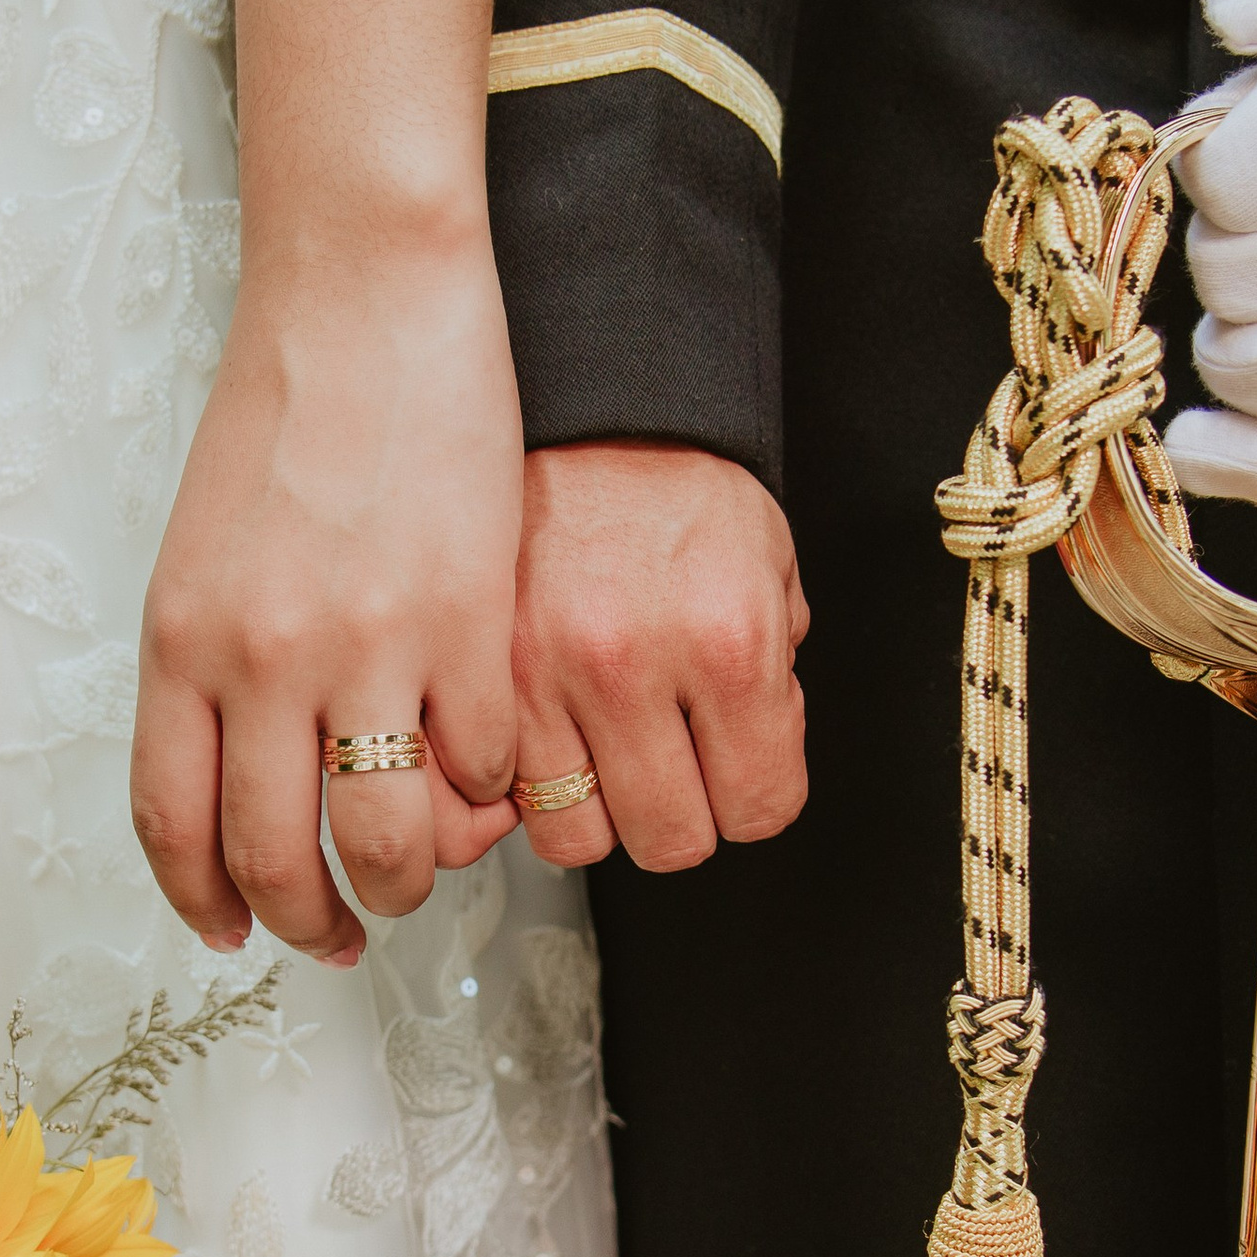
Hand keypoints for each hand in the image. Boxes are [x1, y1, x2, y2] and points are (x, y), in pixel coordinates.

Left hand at [130, 212, 522, 963]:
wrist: (363, 299)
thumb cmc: (285, 407)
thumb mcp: (203, 551)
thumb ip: (211, 663)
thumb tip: (243, 768)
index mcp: (181, 644)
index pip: (175, 823)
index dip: (206, 900)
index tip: (235, 929)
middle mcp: (260, 663)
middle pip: (274, 856)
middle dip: (310, 921)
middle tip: (340, 934)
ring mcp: (365, 647)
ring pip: (384, 837)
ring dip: (404, 880)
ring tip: (417, 872)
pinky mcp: (464, 623)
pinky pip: (480, 761)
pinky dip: (486, 786)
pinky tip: (484, 768)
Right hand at [511, 441, 807, 870]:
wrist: (584, 416)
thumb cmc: (678, 484)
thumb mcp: (770, 563)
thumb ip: (778, 666)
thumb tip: (757, 749)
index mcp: (727, 642)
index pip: (760, 806)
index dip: (757, 796)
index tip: (742, 773)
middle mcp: (631, 666)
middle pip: (670, 841)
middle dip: (685, 812)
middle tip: (678, 766)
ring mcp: (543, 676)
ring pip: (576, 836)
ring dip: (598, 813)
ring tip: (607, 761)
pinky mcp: (479, 676)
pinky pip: (500, 791)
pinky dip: (526, 788)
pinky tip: (552, 747)